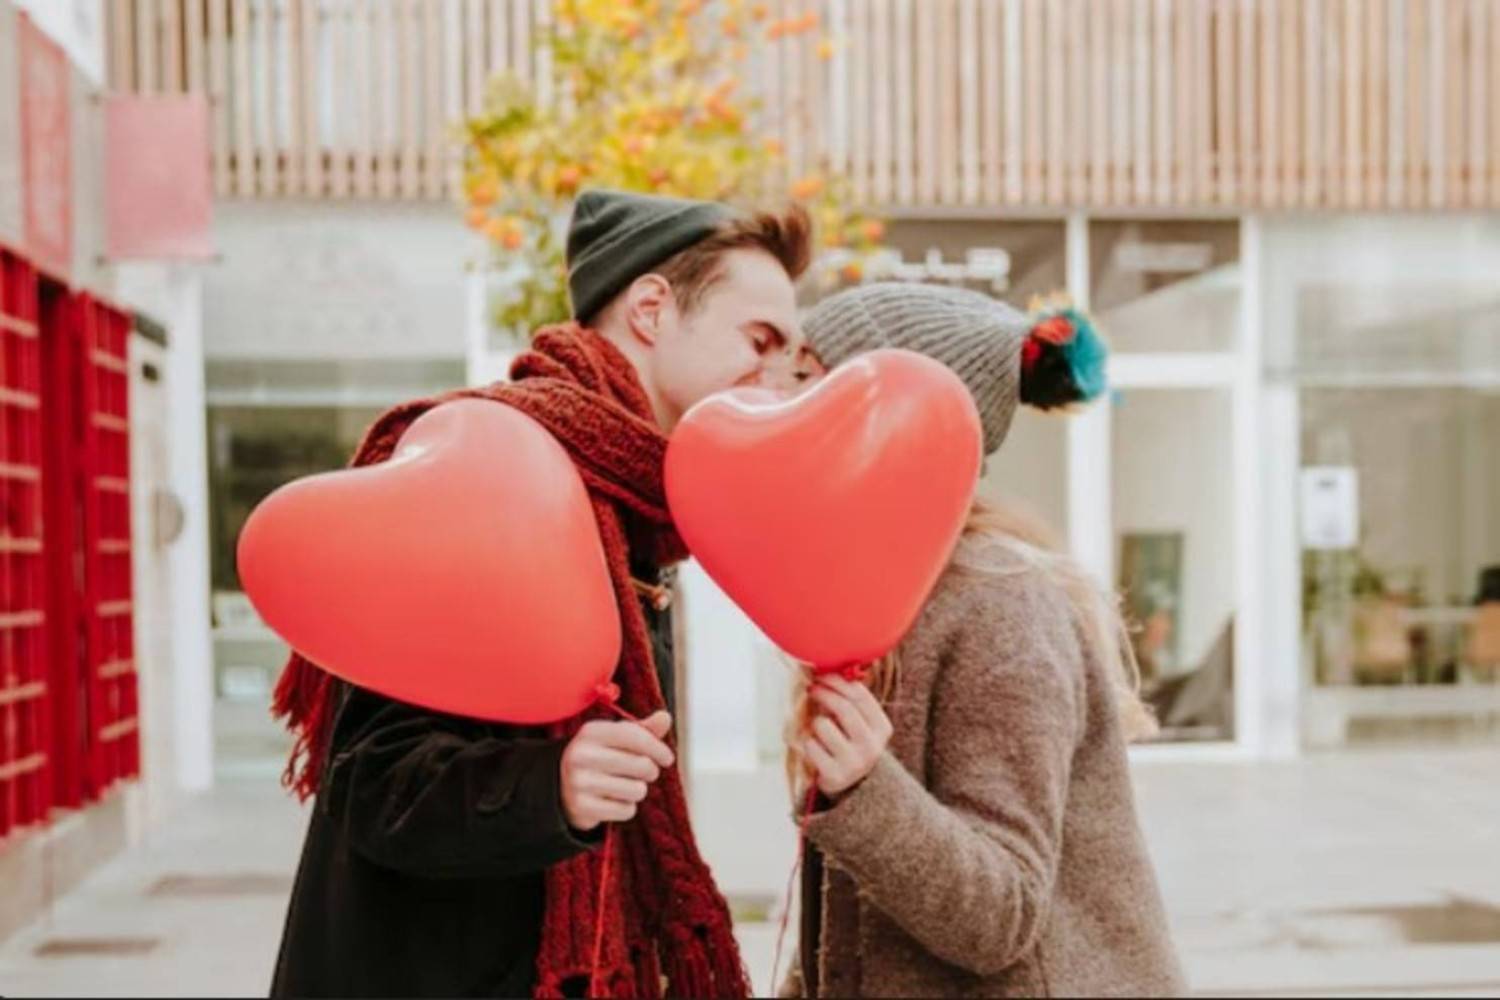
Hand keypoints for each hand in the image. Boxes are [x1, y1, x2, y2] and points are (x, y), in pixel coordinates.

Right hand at [561, 711, 674, 831]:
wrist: (562, 787)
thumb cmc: (599, 758)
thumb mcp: (616, 739)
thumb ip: (643, 729)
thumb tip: (665, 717)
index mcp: (590, 732)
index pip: (634, 736)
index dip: (657, 747)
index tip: (667, 758)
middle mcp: (581, 755)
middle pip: (641, 764)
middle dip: (650, 771)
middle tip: (644, 772)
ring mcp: (579, 782)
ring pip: (637, 790)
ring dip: (638, 790)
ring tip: (625, 785)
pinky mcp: (582, 807)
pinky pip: (626, 810)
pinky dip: (627, 808)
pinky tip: (614, 800)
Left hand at [803, 675, 892, 796]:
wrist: (851, 785)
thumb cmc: (850, 742)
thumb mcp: (860, 722)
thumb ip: (851, 699)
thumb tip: (827, 667)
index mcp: (882, 728)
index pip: (860, 696)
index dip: (838, 681)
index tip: (822, 674)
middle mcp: (872, 746)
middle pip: (844, 708)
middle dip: (824, 693)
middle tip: (812, 688)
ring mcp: (854, 763)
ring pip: (823, 725)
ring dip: (816, 722)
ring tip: (821, 730)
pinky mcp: (834, 775)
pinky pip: (811, 744)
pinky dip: (808, 741)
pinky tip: (817, 749)